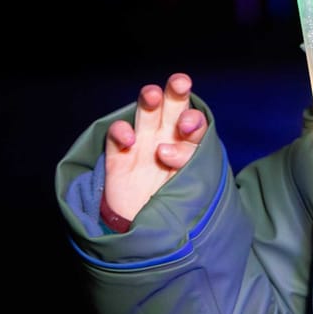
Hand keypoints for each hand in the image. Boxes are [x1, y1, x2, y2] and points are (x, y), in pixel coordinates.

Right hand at [101, 73, 206, 224]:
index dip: (194, 120)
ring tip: (152, 96)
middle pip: (173, 107)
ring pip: (146, 114)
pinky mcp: (119, 156)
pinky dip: (121, 131)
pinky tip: (129, 139)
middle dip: (176, 92)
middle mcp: (167, 139)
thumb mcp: (190, 184)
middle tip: (180, 83)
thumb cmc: (175, 204)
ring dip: (149, 100)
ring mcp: (142, 145)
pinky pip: (117, 135)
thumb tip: (165, 151)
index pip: (195, 124)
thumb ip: (185, 162)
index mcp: (189, 145)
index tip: (188, 127)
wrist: (146, 230)